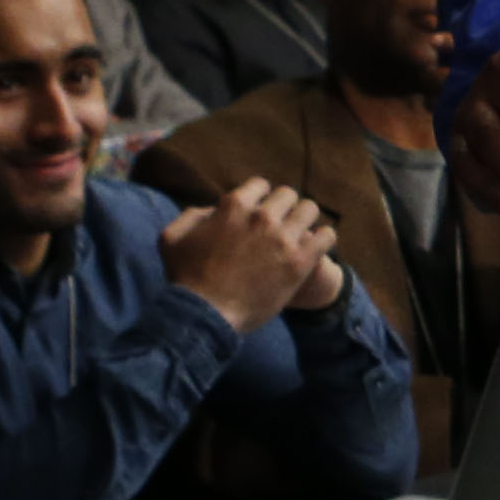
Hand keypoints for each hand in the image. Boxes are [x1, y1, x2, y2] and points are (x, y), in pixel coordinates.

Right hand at [157, 177, 341, 334]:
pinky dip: (324, 238)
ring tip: (301, 232)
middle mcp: (262, 217)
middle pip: (288, 195)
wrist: (207, 314)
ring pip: (310, 210)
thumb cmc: (185, 278)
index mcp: (234, 206)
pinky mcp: (302, 260)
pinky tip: (316, 246)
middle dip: (284, 206)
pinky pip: (327, 236)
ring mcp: (284, 238)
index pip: (260, 185)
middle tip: (282, 223)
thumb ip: (192, 216)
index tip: (261, 209)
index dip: (260, 197)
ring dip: (305, 219)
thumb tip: (211, 208)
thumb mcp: (172, 239)